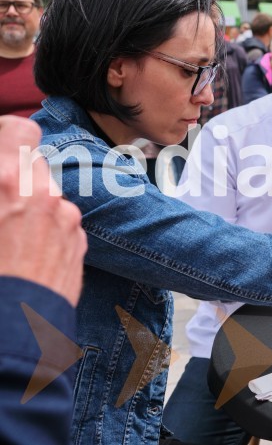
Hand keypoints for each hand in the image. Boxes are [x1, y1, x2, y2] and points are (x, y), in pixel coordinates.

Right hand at [0, 116, 86, 305]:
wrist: (11, 329)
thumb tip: (1, 184)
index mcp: (5, 181)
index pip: (20, 129)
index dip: (7, 136)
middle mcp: (43, 193)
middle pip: (33, 163)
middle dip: (14, 177)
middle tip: (0, 203)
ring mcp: (65, 218)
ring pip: (48, 194)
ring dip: (30, 204)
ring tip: (8, 236)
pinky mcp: (79, 242)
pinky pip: (61, 222)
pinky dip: (46, 229)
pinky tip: (25, 254)